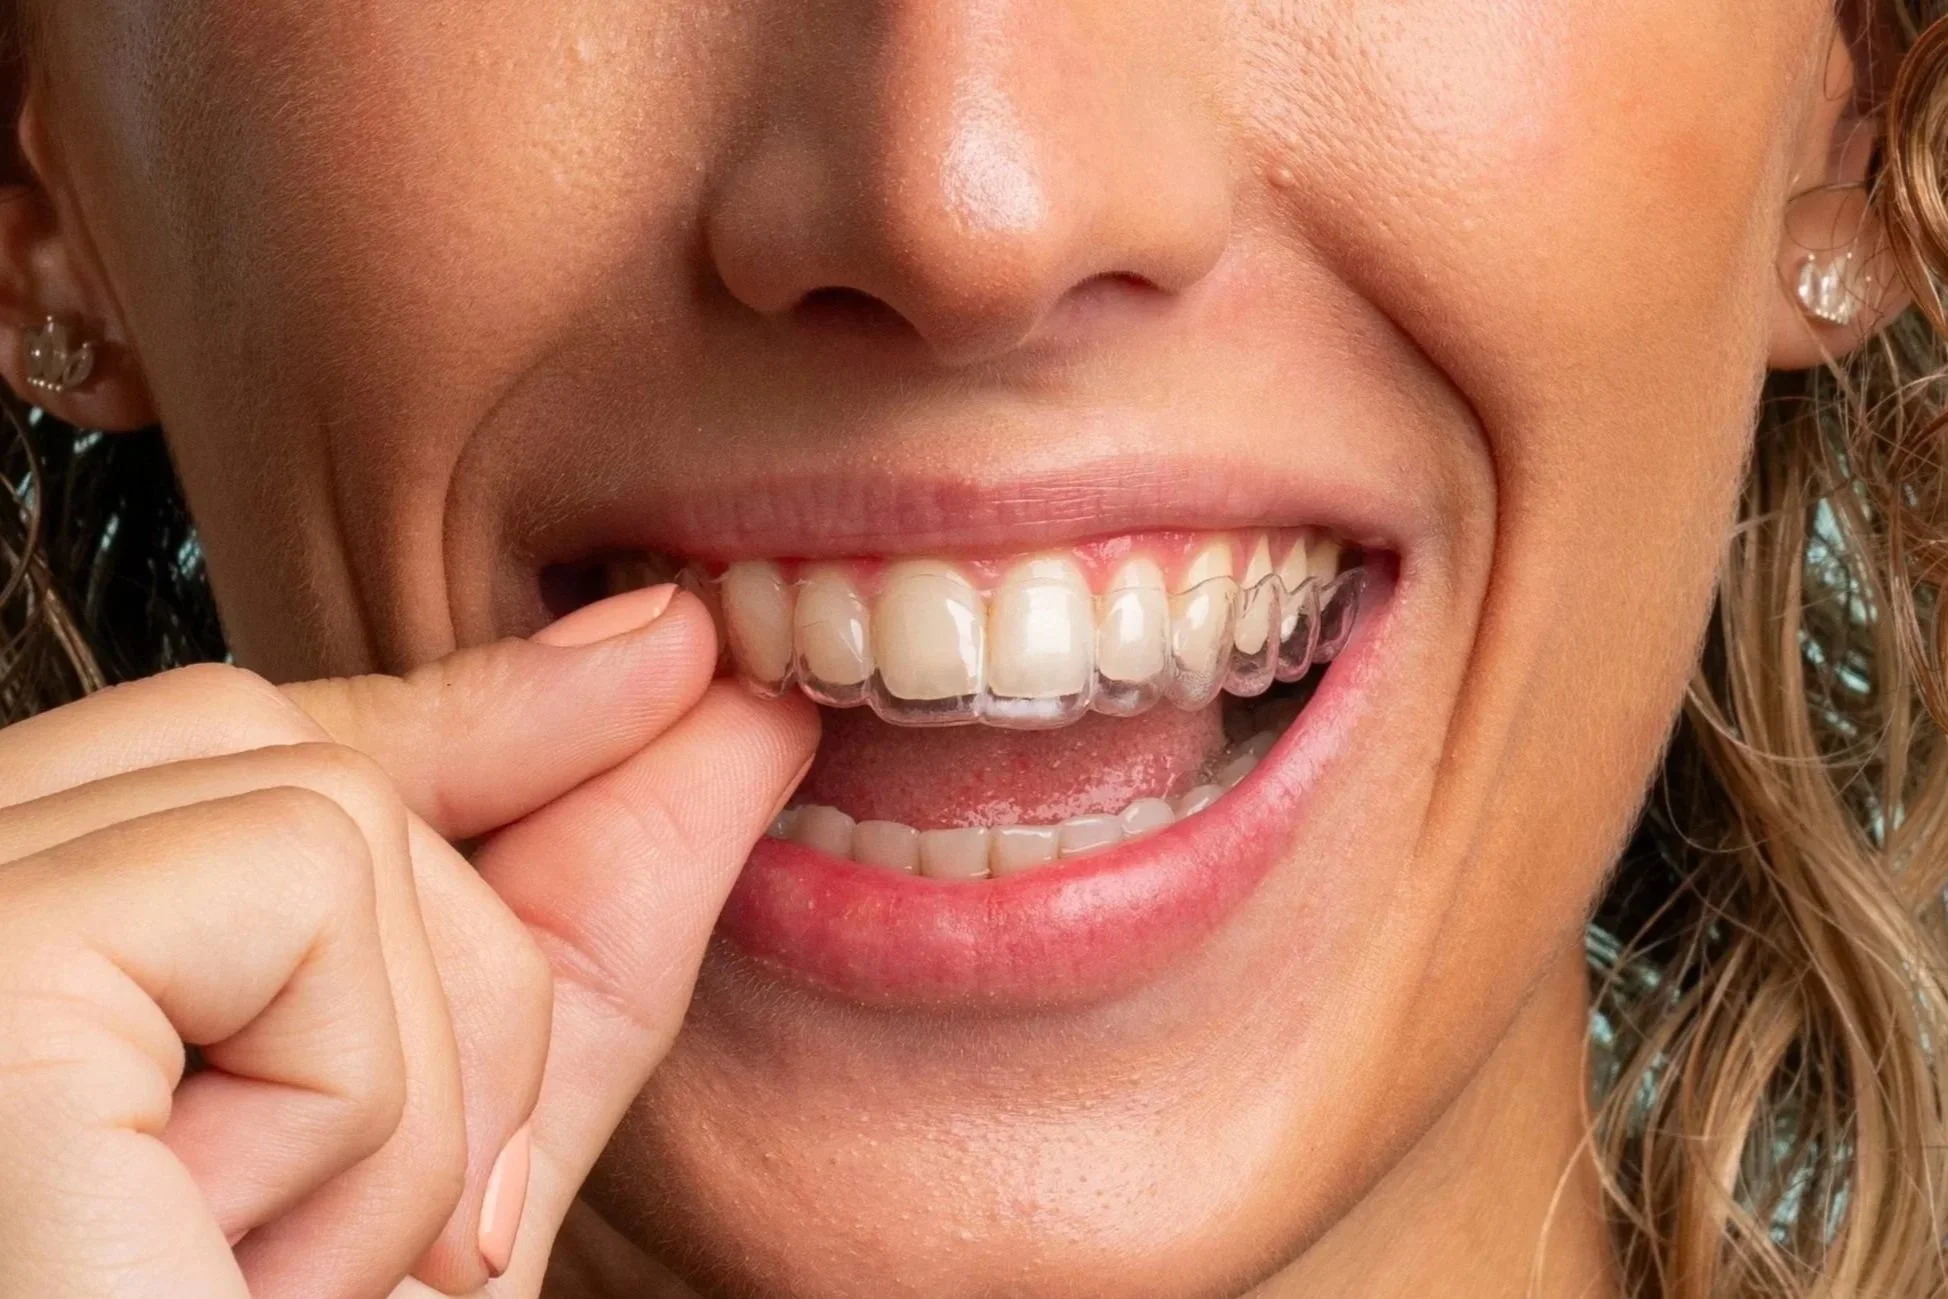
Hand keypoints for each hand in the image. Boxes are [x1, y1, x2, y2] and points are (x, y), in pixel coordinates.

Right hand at [0, 586, 817, 1297]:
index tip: (666, 659)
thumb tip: (705, 693)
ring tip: (263, 1292)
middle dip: (461, 973)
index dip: (469, 719)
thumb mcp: (439, 1169)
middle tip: (411, 1244)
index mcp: (23, 977)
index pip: (240, 751)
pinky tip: (228, 1268)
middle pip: (291, 765)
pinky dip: (362, 1112)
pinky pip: (303, 901)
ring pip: (329, 825)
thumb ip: (557, 935)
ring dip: (402, 1097)